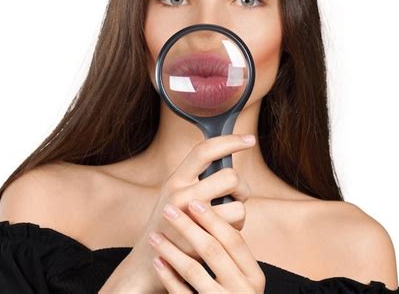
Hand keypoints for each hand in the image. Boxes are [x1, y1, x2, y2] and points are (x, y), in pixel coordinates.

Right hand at [100, 134, 256, 292]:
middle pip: (230, 176)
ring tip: (226, 217)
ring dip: (240, 209)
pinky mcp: (202, 237)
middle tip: (236, 195)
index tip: (249, 139)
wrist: (149, 260)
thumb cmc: (169, 222)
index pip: (204, 151)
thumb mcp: (174, 193)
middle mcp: (181, 193)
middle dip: (242, 186)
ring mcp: (191, 216)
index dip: (229, 141)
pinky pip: (237, 224)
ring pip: (239, 202)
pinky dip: (237, 227)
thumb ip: (196, 178)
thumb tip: (227, 159)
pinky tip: (222, 232)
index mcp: (175, 178)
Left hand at [148, 198, 265, 292]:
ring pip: (194, 271)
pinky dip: (168, 276)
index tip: (193, 201)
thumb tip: (208, 207)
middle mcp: (243, 290)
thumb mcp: (242, 276)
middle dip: (188, 226)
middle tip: (168, 209)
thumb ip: (231, 252)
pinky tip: (157, 261)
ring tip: (154, 235)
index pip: (233, 239)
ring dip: (171, 250)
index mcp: (253, 275)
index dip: (213, 218)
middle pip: (213, 250)